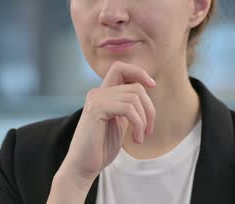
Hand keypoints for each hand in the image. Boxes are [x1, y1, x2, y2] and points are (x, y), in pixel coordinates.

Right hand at [59, 61, 156, 184]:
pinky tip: (137, 139)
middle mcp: (97, 93)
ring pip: (134, 96)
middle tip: (149, 129)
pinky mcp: (96, 109)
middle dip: (149, 107)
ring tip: (140, 137)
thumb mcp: (119, 123)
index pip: (120, 67)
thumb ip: (128, 107)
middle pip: (135, 86)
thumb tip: (145, 93)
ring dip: (144, 119)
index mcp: (102, 94)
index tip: (152, 85)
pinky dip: (138, 124)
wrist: (83, 167)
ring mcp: (95, 99)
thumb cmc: (101, 148)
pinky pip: (128, 108)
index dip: (138, 72)